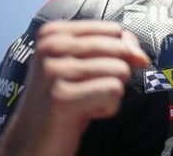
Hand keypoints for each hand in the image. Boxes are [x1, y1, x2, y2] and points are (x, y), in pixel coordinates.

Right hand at [0, 21, 150, 155]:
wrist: (32, 141)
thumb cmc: (65, 100)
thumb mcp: (85, 65)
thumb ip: (115, 47)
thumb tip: (141, 56)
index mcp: (53, 33)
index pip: (113, 30)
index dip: (119, 53)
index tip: (94, 73)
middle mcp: (50, 47)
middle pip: (119, 49)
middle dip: (115, 74)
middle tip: (87, 91)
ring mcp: (53, 72)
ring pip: (120, 71)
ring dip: (111, 94)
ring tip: (84, 102)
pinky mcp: (61, 97)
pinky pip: (114, 91)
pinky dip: (109, 107)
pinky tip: (84, 114)